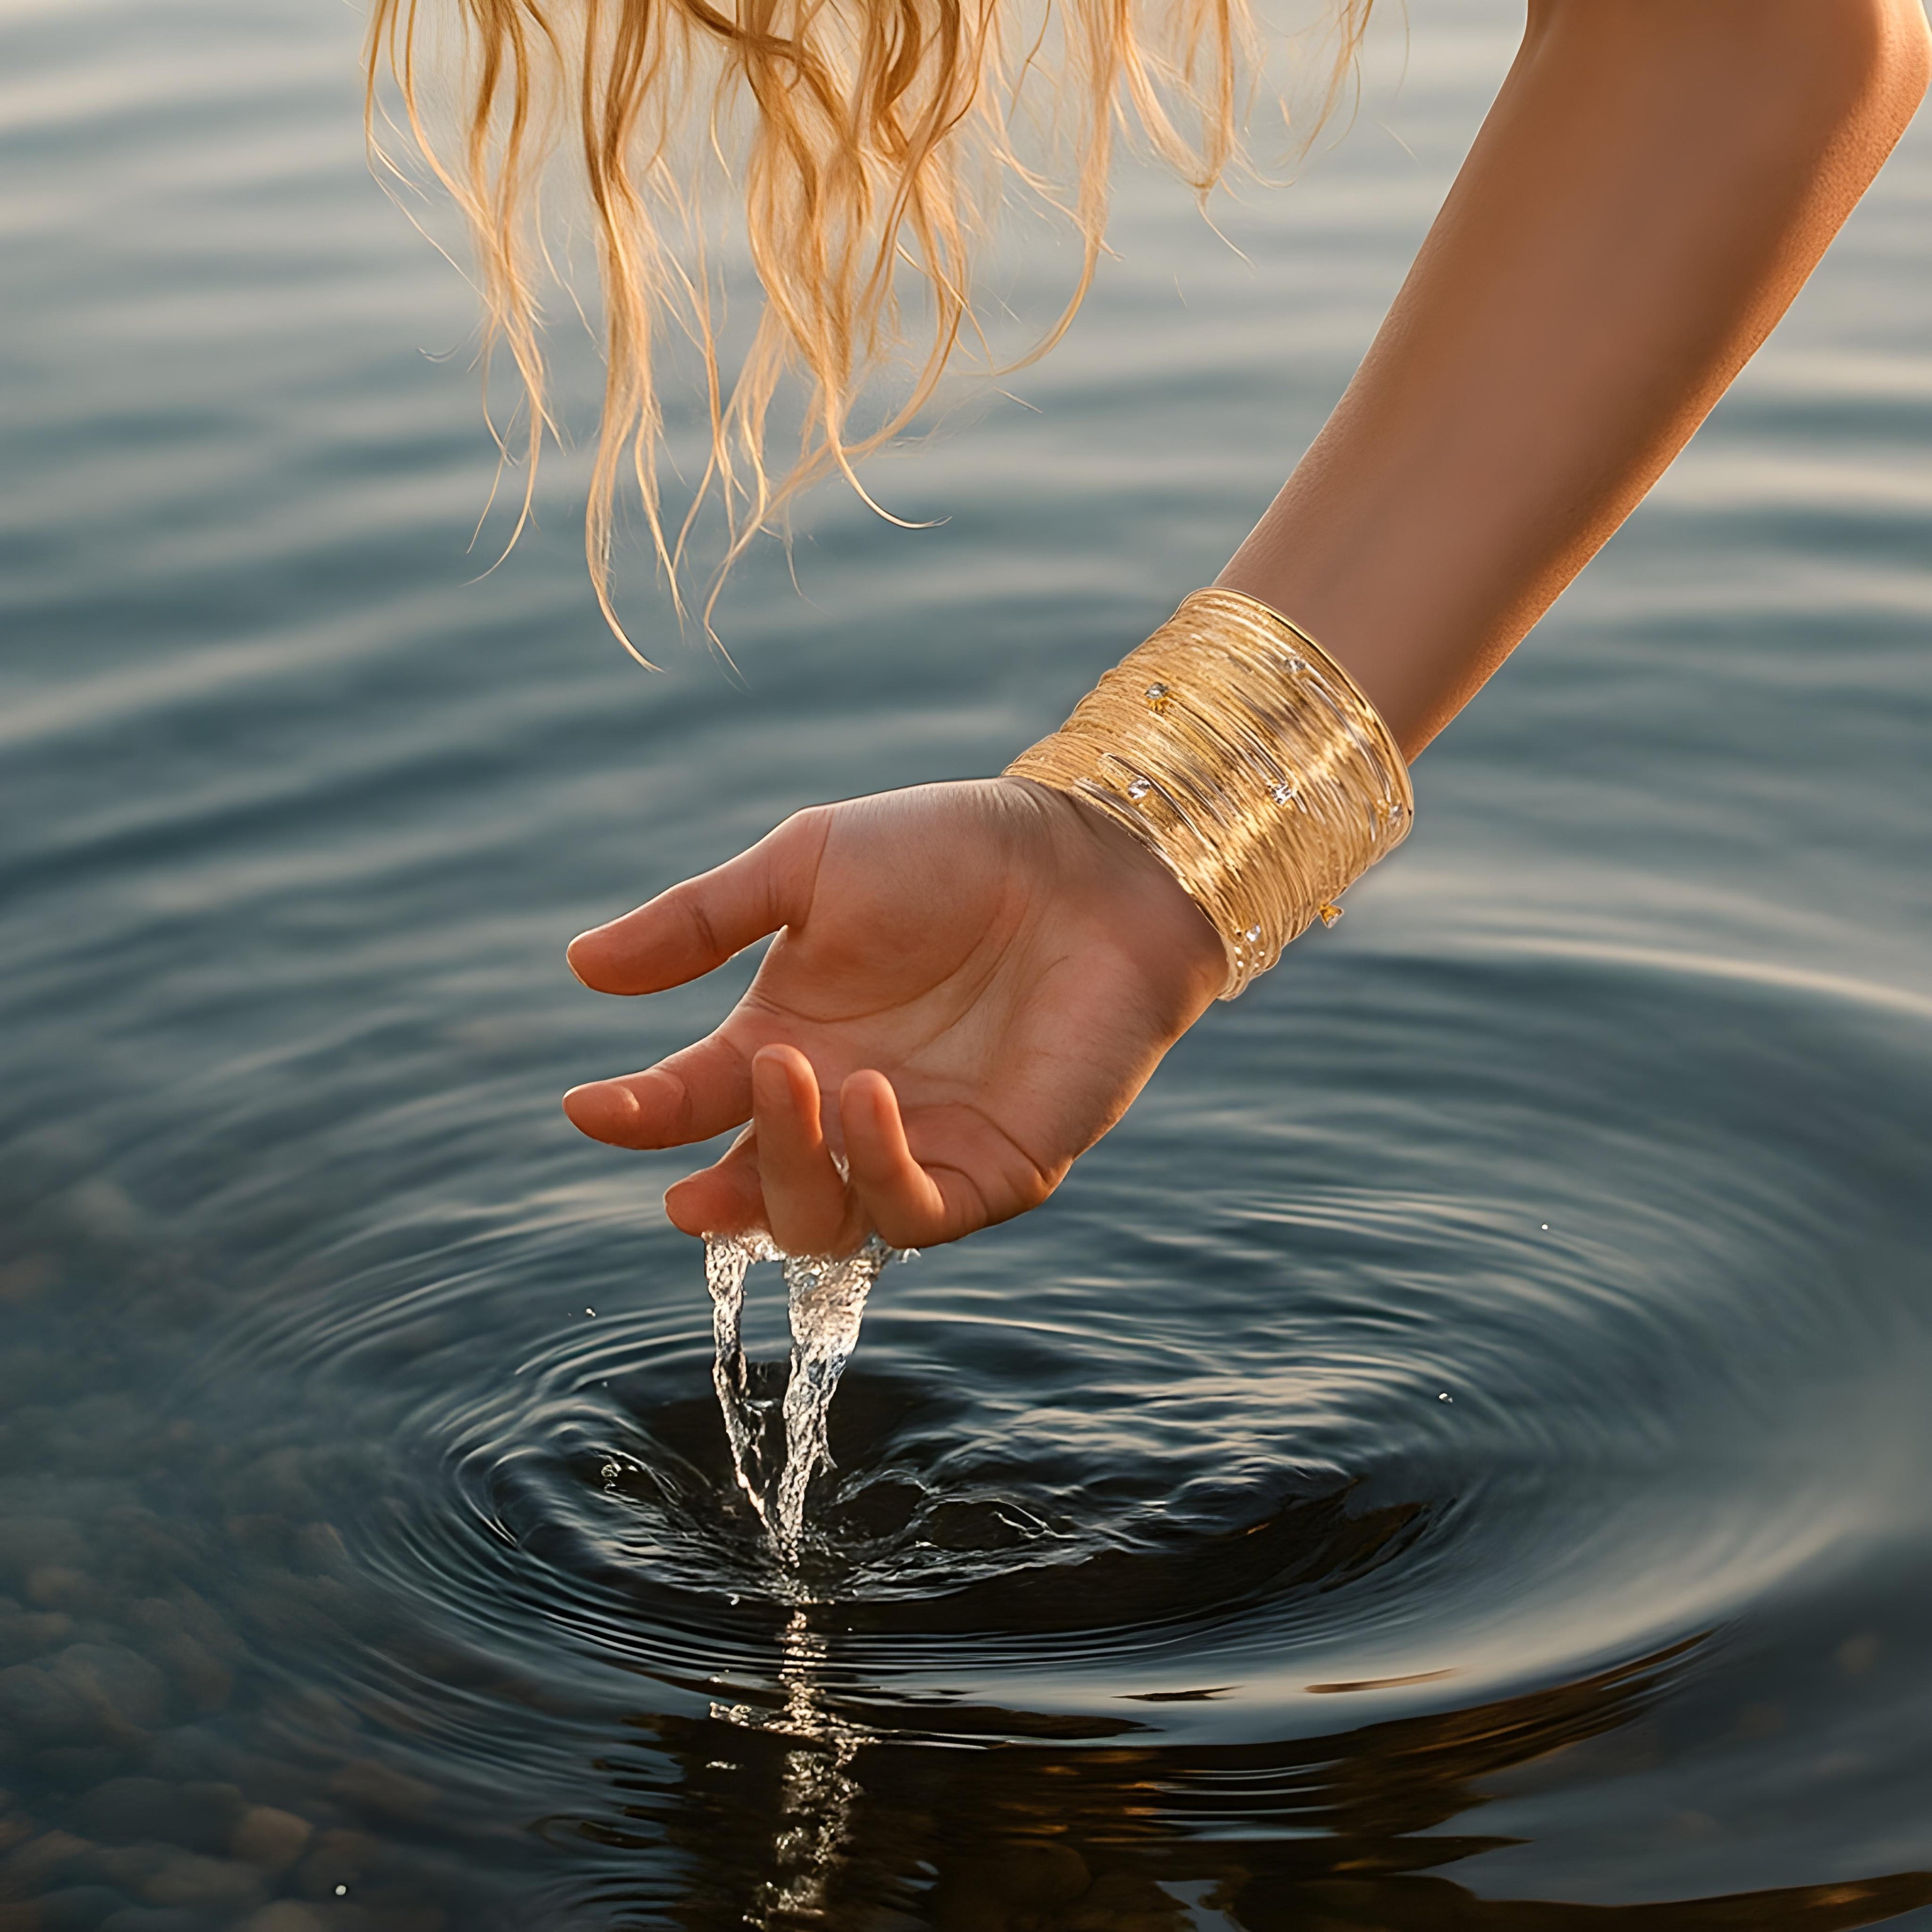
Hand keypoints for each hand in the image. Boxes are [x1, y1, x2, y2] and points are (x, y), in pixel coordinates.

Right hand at [561, 778, 1226, 1253]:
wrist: (1084, 857)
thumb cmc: (950, 852)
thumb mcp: (806, 867)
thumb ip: (699, 922)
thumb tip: (580, 967)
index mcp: (789, 1042)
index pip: (695, 1108)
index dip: (639, 1117)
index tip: (590, 1108)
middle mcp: (843, 1111)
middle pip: (758, 1194)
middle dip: (728, 1175)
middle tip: (749, 1080)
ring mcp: (919, 1148)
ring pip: (826, 1225)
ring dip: (793, 1169)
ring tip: (807, 1074)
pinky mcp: (996, 1171)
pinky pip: (919, 1216)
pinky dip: (881, 1174)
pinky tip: (871, 1097)